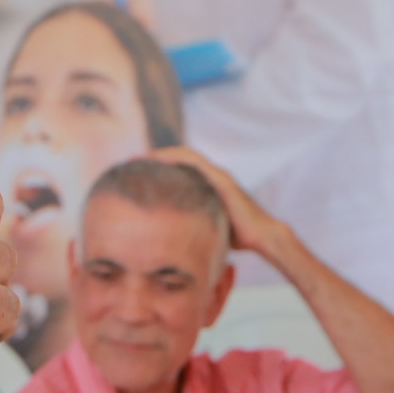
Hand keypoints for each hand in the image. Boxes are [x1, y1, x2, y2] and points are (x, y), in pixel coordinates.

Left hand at [150, 147, 290, 263]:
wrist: (262, 237)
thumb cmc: (236, 237)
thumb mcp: (208, 225)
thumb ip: (192, 223)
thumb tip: (169, 238)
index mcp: (209, 185)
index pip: (181, 168)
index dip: (160, 165)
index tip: (137, 170)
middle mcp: (214, 176)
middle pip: (180, 157)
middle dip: (156, 156)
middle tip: (131, 161)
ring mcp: (219, 176)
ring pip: (186, 156)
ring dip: (162, 154)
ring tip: (140, 158)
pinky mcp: (222, 180)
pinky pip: (195, 163)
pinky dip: (175, 159)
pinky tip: (159, 161)